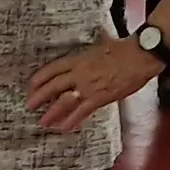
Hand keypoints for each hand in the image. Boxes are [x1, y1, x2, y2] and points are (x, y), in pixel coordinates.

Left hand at [24, 39, 163, 132]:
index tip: (31, 85)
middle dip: (39, 96)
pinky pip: (82, 111)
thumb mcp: (102, 45)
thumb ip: (93, 49)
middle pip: (53, 86)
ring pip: (64, 101)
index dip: (40, 78)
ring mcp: (89, 86)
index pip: (53, 68)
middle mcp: (79, 73)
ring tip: (43, 121)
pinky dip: (72, 120)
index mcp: (79, 59)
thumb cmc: (125, 49)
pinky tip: (64, 127)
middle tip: (30, 105)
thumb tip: (96, 43)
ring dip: (52, 112)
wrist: (140, 55)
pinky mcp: (100, 97)